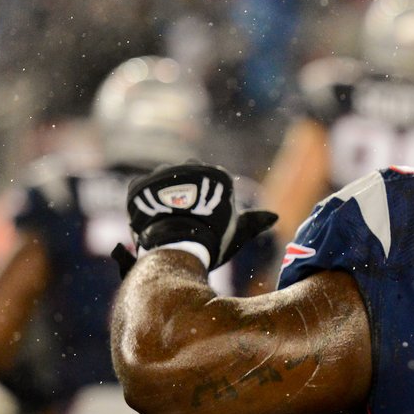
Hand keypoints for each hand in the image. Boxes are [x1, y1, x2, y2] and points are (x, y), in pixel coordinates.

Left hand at [116, 163, 276, 276]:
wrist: (177, 248)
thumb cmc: (213, 240)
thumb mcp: (238, 232)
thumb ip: (255, 221)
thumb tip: (275, 217)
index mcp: (216, 175)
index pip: (213, 183)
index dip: (210, 203)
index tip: (207, 220)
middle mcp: (189, 166)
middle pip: (189, 177)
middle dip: (187, 194)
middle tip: (186, 220)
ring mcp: (162, 173)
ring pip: (164, 181)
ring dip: (164, 196)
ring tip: (165, 221)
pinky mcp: (139, 184)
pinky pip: (141, 189)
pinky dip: (144, 201)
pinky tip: (150, 218)